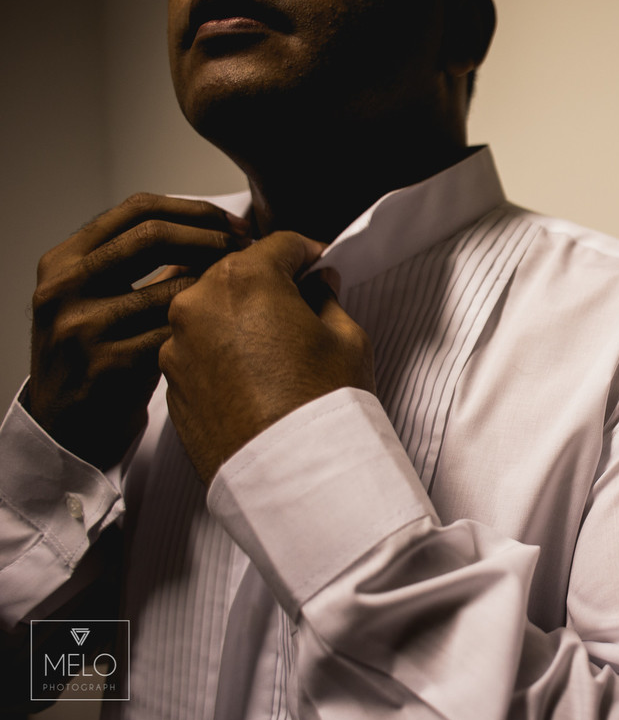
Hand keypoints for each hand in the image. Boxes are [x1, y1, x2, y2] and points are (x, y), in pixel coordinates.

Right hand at [28, 194, 249, 468]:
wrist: (66, 422)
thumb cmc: (99, 352)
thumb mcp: (98, 296)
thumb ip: (139, 262)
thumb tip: (209, 228)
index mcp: (64, 261)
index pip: (136, 209)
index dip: (194, 210)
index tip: (233, 222)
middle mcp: (64, 287)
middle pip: (152, 236)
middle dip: (212, 237)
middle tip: (250, 248)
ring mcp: (81, 327)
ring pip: (171, 288)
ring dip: (219, 284)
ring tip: (249, 287)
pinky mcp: (106, 366)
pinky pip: (175, 335)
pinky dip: (209, 328)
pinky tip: (232, 329)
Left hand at [159, 231, 375, 483]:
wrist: (293, 476)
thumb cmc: (323, 404)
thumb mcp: (346, 338)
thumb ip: (327, 298)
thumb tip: (318, 285)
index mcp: (244, 279)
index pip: (279, 243)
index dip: (307, 252)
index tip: (320, 266)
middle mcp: (198, 304)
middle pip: (236, 273)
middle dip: (268, 283)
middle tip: (300, 305)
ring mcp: (176, 346)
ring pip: (211, 314)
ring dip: (239, 320)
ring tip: (275, 349)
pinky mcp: (171, 385)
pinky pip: (198, 353)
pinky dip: (221, 356)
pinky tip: (254, 379)